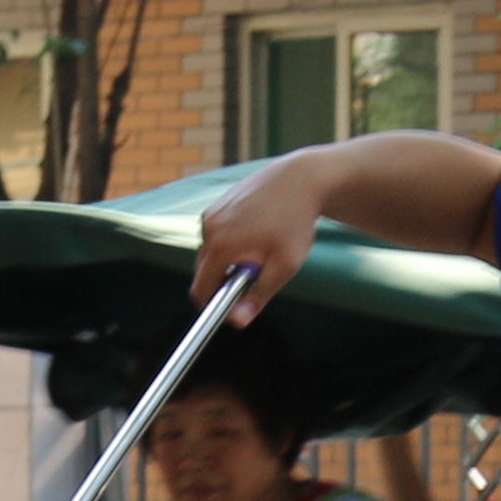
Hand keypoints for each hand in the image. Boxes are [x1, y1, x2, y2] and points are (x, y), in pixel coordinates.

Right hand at [190, 162, 319, 316]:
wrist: (300, 179)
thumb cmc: (295, 221)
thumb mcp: (283, 266)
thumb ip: (257, 296)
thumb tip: (238, 321)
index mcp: (220, 246)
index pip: (200, 289)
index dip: (215, 305)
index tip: (235, 306)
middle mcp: (208, 228)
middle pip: (205, 271)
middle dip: (227, 279)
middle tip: (259, 270)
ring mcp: (211, 213)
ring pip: (212, 253)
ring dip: (230, 260)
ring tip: (261, 247)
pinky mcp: (217, 204)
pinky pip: (217, 234)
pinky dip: (231, 241)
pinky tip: (257, 232)